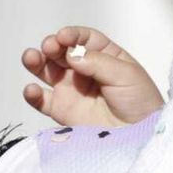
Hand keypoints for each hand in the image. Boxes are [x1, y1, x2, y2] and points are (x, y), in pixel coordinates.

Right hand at [22, 25, 163, 126]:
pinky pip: (41, 100)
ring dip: (35, 61)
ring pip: (46, 70)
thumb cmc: (141, 103)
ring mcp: (70, 89)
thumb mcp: (127, 76)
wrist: (140, 137)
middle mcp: (83, 70)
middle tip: (49, 47)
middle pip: (61, 51)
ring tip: (31, 59)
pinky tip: (31, 90)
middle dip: (52, 45)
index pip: (83, 39)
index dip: (71, 35)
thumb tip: (72, 54)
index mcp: (103, 56)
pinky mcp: (61, 110)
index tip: (63, 37)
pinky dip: (32, 93)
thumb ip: (98, 63)